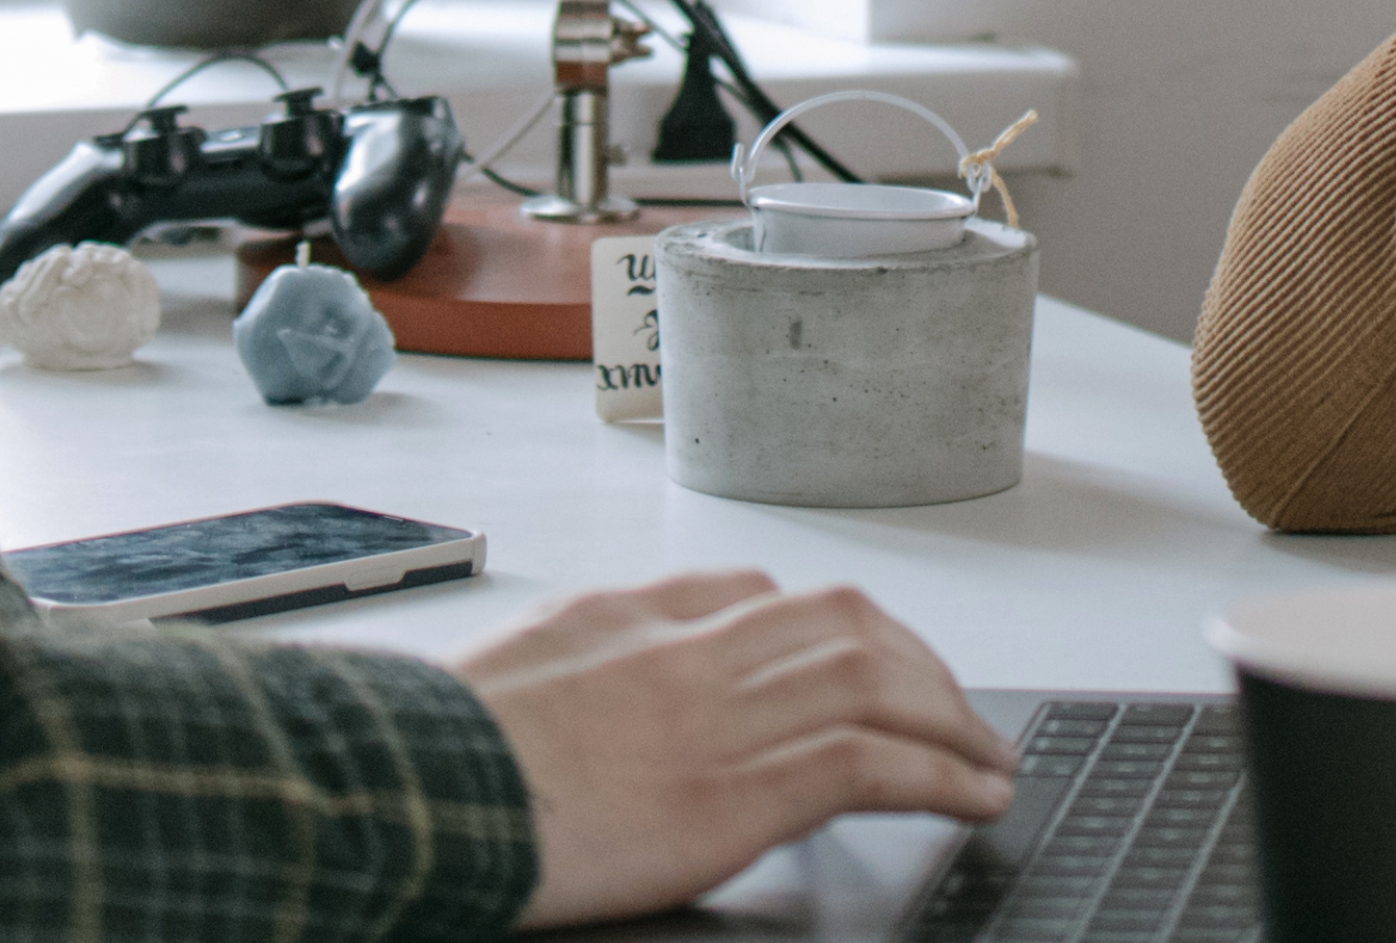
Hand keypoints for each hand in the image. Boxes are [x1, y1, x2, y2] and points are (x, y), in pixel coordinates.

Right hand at [466, 569, 1017, 926]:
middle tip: (952, 710)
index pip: (750, 596)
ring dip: (949, 719)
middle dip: (911, 665)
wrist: (409, 792)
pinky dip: (940, 775)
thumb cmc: (429, 754)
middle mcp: (683, 651)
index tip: (855, 664)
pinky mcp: (736, 792)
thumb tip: (586, 674)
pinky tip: (973, 797)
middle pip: (836, 625)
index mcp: (622, 618)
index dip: (821, 631)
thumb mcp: (498, 674)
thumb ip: (565, 660)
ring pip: (873, 682)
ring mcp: (716, 716)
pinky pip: (871, 764)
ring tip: (986, 758)